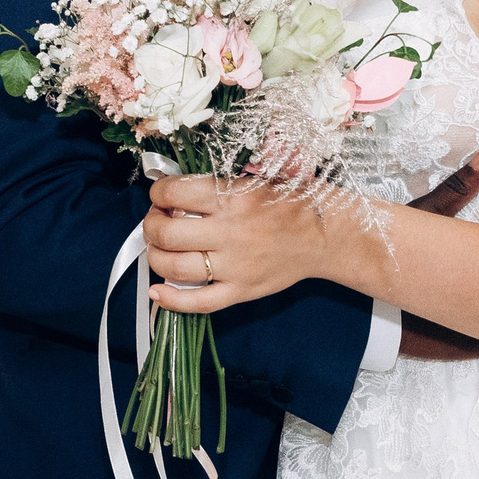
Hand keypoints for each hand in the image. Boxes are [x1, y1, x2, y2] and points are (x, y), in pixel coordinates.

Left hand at [142, 152, 478, 316]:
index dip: (157, 192)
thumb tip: (174, 181)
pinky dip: (171, 299)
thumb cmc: (291, 200)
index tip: (159, 194)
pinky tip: (157, 290)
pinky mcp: (241, 291)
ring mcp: (234, 265)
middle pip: (165, 231)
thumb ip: (218, 180)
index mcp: (232, 196)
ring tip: (158, 248)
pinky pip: (197, 302)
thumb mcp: (256, 177)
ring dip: (154, 256)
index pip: (172, 193)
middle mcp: (229, 231)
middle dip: (150, 224)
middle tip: (156, 220)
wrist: (328, 235)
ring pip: (173, 266)